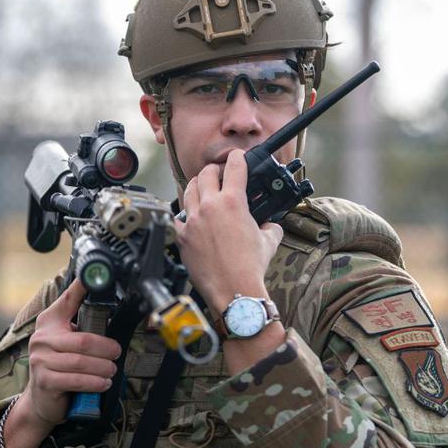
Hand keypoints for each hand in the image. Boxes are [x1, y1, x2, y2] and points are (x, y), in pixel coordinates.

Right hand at [21, 278, 121, 426]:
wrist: (41, 399)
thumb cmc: (60, 366)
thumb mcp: (67, 340)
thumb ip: (81, 324)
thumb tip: (104, 304)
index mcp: (49, 322)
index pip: (67, 300)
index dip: (80, 288)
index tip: (92, 278)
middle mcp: (41, 338)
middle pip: (83, 340)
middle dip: (106, 348)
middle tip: (116, 353)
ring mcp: (40, 361)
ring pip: (81, 362)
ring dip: (103, 367)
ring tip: (112, 369)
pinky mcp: (45, 381)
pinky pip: (76, 380)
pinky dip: (94, 382)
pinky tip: (103, 382)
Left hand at [174, 149, 283, 314]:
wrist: (234, 290)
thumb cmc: (250, 268)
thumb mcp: (269, 241)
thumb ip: (269, 226)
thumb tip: (269, 225)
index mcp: (234, 202)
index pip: (234, 167)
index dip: (238, 158)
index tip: (239, 156)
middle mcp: (210, 207)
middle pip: (206, 174)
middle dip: (214, 170)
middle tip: (219, 174)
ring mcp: (193, 221)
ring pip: (189, 191)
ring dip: (197, 185)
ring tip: (202, 188)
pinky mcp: (182, 237)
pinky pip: (177, 218)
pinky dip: (183, 215)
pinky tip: (189, 217)